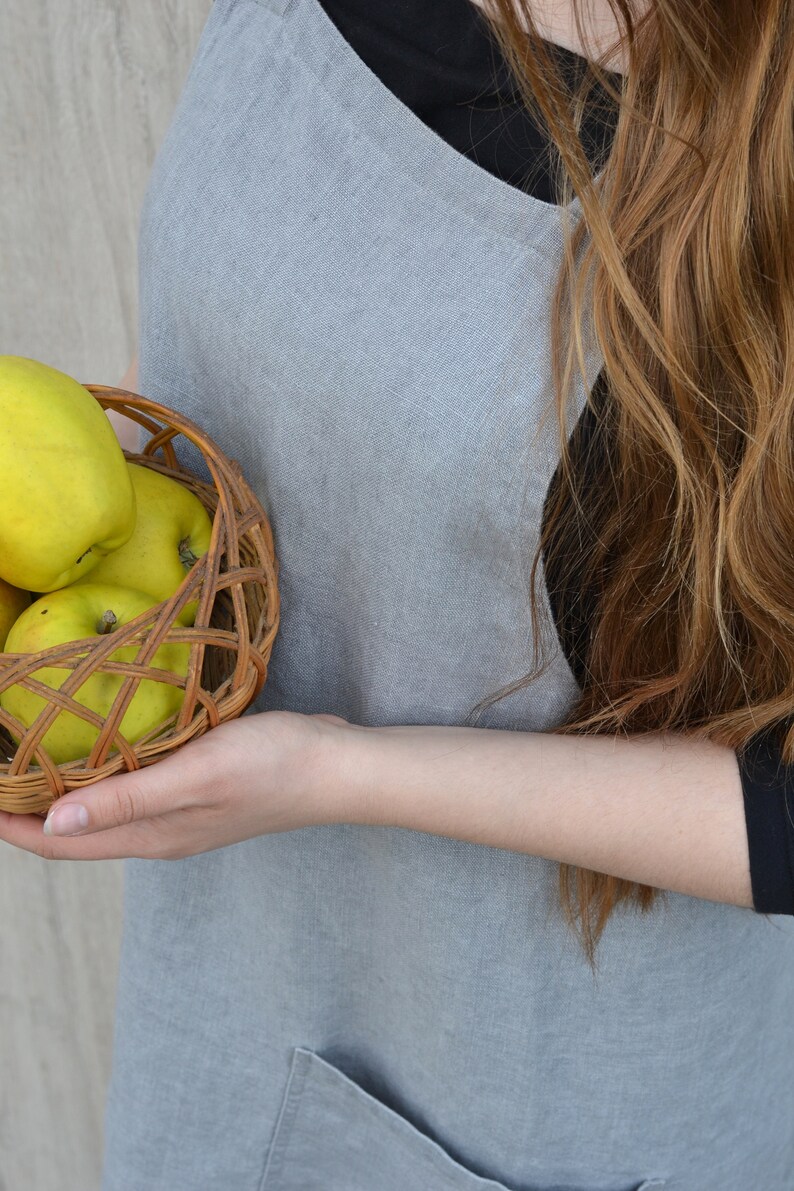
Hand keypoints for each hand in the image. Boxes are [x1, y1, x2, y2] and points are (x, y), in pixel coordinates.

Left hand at [0, 710, 358, 861]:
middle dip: (23, 811)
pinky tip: (98, 747)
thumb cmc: (274, 767)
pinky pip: (130, 792)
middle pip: (72, 834)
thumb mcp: (197, 775)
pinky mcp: (198, 793)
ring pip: (101, 812)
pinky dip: (100, 776)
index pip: (58, 843)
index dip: (7, 825)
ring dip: (59, 794)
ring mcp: (180, 816)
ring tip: (26, 759)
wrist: (339, 767)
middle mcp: (159, 834)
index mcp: (152, 836)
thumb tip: (50, 824)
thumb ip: (127, 800)